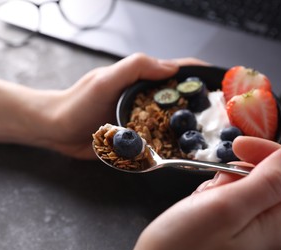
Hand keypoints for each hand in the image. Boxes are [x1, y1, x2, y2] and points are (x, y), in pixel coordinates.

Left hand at [39, 53, 208, 158]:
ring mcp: (140, 118)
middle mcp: (144, 98)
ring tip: (212, 135)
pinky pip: (158, 138)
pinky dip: (172, 142)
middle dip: (201, 102)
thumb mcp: (106, 80)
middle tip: (223, 114)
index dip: (199, 74)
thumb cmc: (77, 103)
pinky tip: (184, 150)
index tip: (223, 81)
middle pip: (179, 97)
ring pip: (171, 120)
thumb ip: (136, 68)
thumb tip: (171, 68)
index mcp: (140, 79)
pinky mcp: (135, 137)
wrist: (57, 130)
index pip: (176, 71)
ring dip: (190, 125)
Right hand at [130, 136, 280, 249]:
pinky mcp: (233, 238)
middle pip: (273, 182)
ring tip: (201, 202)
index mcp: (277, 226)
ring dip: (223, 186)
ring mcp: (252, 238)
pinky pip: (232, 205)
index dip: (272, 155)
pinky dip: (215, 199)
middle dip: (240, 173)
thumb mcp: (223, 208)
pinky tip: (198, 209)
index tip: (241, 148)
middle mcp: (271, 234)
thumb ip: (266, 182)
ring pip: (248, 191)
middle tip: (214, 184)